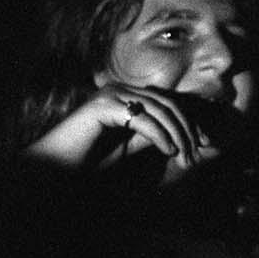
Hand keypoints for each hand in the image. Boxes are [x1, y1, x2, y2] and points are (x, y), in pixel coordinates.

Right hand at [26, 83, 205, 171]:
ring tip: (183, 156)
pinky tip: (168, 151)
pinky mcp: (104, 105)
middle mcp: (118, 89)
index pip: (166, 101)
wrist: (55, 167)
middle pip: (167, 103)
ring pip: (159, 110)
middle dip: (187, 128)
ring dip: (177, 134)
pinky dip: (160, 136)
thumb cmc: (87, 160)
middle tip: (197, 151)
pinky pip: (143, 119)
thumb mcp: (129, 146)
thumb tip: (184, 132)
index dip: (189, 121)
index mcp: (123, 95)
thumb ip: (152, 134)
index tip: (203, 143)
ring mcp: (110, 94)